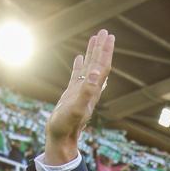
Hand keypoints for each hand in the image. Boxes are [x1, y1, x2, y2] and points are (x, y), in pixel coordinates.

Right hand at [44, 29, 114, 165]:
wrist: (60, 138)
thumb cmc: (67, 125)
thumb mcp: (76, 108)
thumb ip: (87, 91)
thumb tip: (94, 72)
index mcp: (93, 90)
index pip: (102, 66)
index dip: (106, 51)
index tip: (108, 36)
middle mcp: (90, 89)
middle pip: (98, 64)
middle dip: (101, 48)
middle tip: (104, 32)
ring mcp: (81, 91)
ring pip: (89, 67)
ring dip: (92, 53)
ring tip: (94, 39)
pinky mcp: (71, 95)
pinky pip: (77, 75)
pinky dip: (80, 65)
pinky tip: (79, 57)